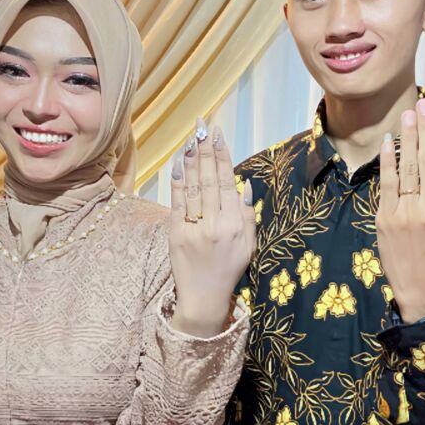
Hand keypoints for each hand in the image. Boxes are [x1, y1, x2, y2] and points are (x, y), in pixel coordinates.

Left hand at [169, 119, 256, 337]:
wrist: (204, 298)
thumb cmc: (229, 270)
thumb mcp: (249, 245)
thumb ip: (248, 215)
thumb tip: (245, 184)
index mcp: (235, 225)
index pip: (227, 182)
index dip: (222, 156)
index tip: (219, 135)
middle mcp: (216, 224)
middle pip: (209, 179)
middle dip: (205, 149)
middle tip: (202, 125)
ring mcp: (194, 229)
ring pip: (193, 187)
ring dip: (191, 160)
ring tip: (191, 138)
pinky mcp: (176, 235)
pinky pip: (177, 203)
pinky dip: (177, 183)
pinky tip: (177, 164)